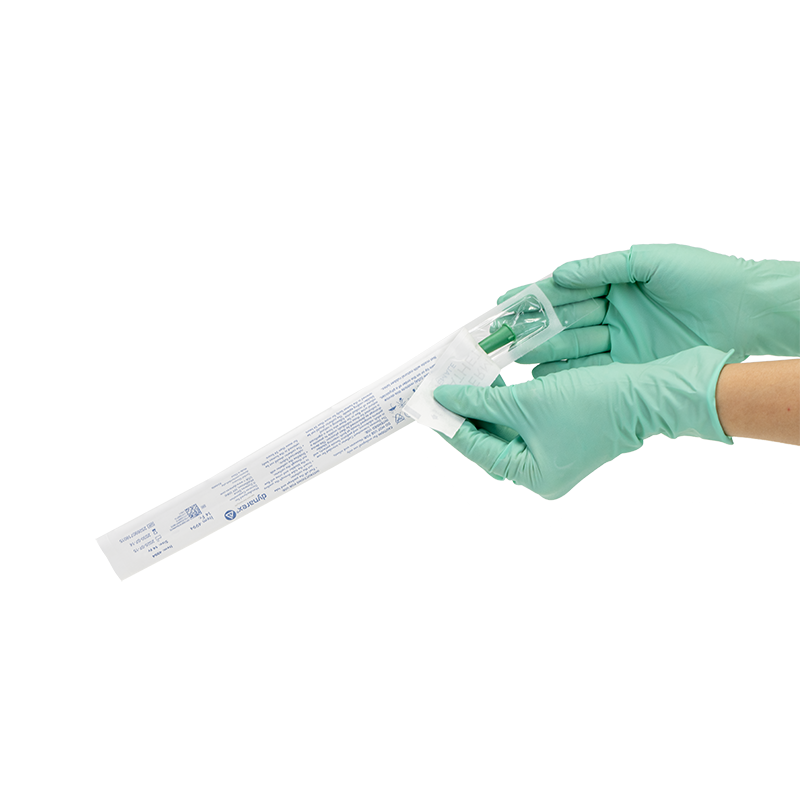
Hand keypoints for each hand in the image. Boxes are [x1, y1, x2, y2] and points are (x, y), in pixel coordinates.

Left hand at [433, 346, 733, 499]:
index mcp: (533, 475)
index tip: (429, 401)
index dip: (451, 423)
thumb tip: (446, 397)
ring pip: (503, 428)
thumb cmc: (593, 404)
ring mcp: (550, 452)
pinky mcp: (558, 432)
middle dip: (465, 412)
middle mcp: (539, 470)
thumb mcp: (528, 402)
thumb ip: (482, 400)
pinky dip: (505, 401)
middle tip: (441, 388)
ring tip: (461, 378)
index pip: (478, 450)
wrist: (646, 393)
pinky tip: (489, 379)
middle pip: (488, 441)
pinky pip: (522, 419)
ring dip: (484, 403)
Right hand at [505, 245, 799, 376]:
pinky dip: (568, 373)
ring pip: (573, 345)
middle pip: (563, 319)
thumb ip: (603, 268)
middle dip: (534, 328)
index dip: (534, 296)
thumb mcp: (649, 262)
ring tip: (521, 360)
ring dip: (546, 352)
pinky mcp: (630, 364)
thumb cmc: (701, 278)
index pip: (564, 288)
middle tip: (507, 339)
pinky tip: (546, 377)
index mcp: (614, 281)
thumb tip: (561, 275)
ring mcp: (620, 338)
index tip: (506, 303)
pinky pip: (592, 368)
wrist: (742, 312)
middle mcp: (612, 310)